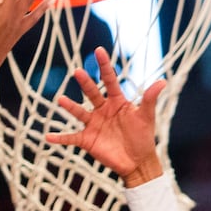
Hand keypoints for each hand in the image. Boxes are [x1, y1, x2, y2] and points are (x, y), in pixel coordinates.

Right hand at [45, 47, 165, 184]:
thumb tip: (163, 81)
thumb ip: (150, 98)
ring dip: (70, 107)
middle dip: (85, 83)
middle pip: (92, 93)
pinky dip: (60, 138)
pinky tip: (48, 136)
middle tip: (77, 72)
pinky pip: (71, 138)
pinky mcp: (87, 140)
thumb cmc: (143, 136)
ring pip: (79, 113)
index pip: (109, 80)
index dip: (105, 66)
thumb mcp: (146, 116)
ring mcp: (93, 125)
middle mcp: (102, 110)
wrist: (138, 161)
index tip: (99, 50)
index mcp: (117, 101)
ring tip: (61, 99)